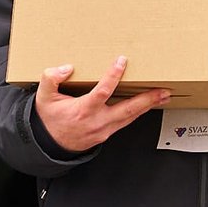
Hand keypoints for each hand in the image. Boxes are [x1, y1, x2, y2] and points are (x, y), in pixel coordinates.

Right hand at [34, 56, 168, 152]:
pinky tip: (147, 104)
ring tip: (163, 95)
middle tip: (163, 90)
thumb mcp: (44, 97)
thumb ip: (51, 78)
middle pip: (127, 110)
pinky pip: (126, 121)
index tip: (121, 62)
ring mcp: (104, 129)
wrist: (50, 144)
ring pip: (130, 117)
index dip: (113, 76)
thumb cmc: (50, 119)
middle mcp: (97, 121)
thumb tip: (66, 67)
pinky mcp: (107, 133)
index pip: (103, 92)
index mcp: (83, 111)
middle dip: (147, 99)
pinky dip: (138, 112)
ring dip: (148, 106)